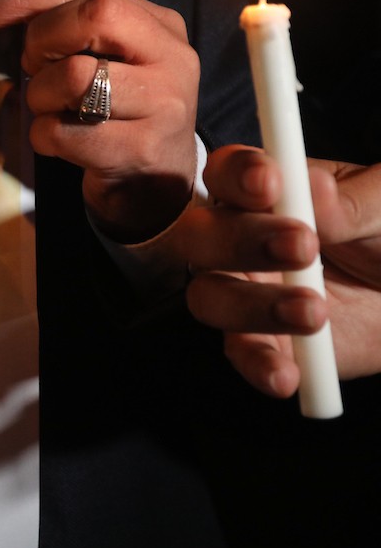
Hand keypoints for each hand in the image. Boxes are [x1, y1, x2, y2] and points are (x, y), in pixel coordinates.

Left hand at [0, 0, 199, 242]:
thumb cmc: (115, 113)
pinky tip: (58, 141)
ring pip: (74, 77)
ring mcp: (163, 104)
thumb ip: (64, 28)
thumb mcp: (102, 60)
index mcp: (160, 25)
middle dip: (43, 42)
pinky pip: (63, 132)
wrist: (154, 183)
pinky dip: (43, 136)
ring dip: (40, 96)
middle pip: (94, 17)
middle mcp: (172, 58)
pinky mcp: (139, 149)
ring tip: (51, 109)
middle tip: (34, 69)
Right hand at [178, 146, 380, 394]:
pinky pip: (240, 353)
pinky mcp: (260, 341)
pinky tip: (287, 374)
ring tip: (315, 312)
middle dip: (238, 240)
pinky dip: (259, 364)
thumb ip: (350, 202)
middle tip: (302, 246)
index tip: (270, 182)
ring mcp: (242, 292)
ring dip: (253, 305)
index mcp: (264, 192)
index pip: (225, 173)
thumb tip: (315, 190)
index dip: (235, 174)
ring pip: (208, 296)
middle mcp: (237, 240)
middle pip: (197, 235)